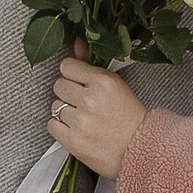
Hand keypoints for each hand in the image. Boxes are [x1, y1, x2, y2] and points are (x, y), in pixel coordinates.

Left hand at [48, 52, 149, 179]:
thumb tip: (77, 42)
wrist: (141, 151)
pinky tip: (76, 130)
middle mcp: (90, 100)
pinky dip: (60, 127)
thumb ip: (91, 65)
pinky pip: (51, 125)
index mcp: (104, 82)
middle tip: (84, 103)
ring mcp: (80, 122)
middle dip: (69, 93)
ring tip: (83, 119)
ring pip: (54, 106)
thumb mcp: (116, 85)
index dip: (73, 75)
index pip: (67, 66)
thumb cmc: (130, 117)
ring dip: (65, 111)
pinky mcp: (72, 141)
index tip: (81, 83)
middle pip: (58, 85)